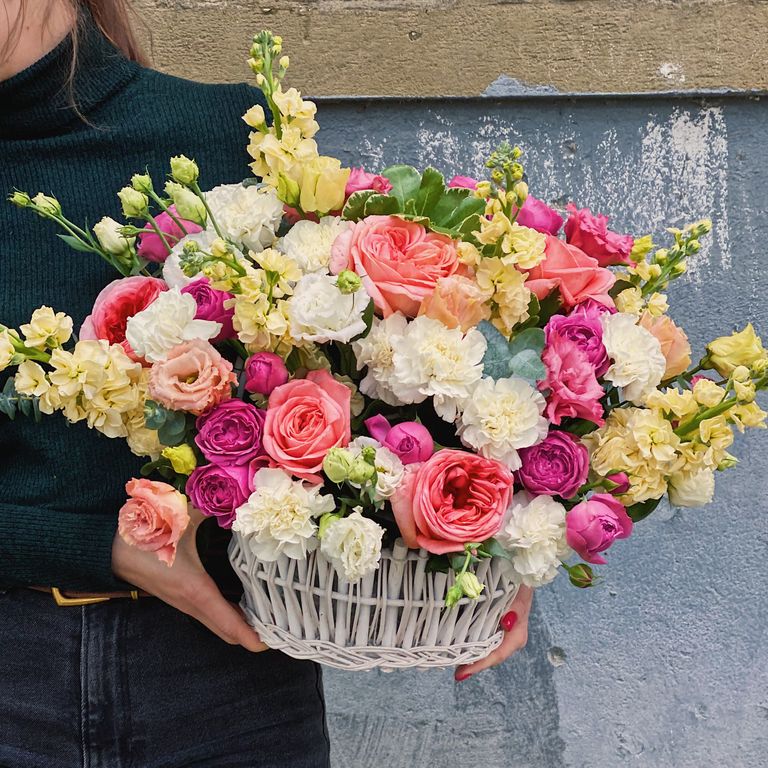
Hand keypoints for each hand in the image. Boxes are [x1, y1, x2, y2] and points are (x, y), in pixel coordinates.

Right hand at [112, 507, 266, 651]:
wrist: (108, 545)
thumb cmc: (147, 532)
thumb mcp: (184, 515)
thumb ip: (215, 506)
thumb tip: (244, 498)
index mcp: (195, 588)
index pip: (228, 622)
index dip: (250, 636)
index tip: (271, 644)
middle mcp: (189, 602)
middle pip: (225, 630)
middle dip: (251, 634)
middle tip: (281, 627)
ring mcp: (181, 602)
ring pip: (215, 623)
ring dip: (238, 626)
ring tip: (268, 618)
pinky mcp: (177, 596)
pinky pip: (206, 614)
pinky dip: (226, 616)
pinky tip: (241, 604)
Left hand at [454, 585, 532, 680]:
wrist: (520, 572)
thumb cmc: (521, 584)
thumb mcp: (521, 594)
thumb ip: (517, 608)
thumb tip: (508, 623)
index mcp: (516, 635)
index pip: (497, 655)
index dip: (480, 665)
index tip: (462, 673)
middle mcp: (509, 637)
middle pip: (489, 655)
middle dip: (472, 663)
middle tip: (454, 671)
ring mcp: (501, 632)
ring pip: (484, 647)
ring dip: (470, 652)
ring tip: (451, 659)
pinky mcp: (493, 624)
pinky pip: (481, 636)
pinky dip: (470, 640)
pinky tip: (457, 640)